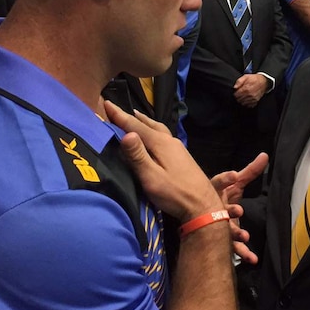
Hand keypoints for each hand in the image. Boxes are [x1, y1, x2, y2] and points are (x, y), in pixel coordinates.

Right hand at [105, 101, 221, 221]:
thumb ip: (138, 156)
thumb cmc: (175, 194)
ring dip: (144, 122)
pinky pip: (163, 136)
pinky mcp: (182, 156)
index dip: (119, 115)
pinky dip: (153, 131)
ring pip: (158, 128)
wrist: (203, 206)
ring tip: (135, 117)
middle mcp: (170, 140)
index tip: (106, 103)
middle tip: (118, 110)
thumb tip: (126, 133)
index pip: (135, 125)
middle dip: (131, 117)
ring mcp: (178, 148)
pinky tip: (153, 136)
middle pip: (148, 124)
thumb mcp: (151, 177)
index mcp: (160, 143)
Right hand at [210, 153, 268, 263]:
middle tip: (238, 210)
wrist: (204, 217)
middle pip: (219, 208)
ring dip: (235, 232)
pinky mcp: (223, 239)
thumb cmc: (222, 196)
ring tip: (245, 235)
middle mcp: (213, 207)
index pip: (218, 182)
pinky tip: (252, 258)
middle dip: (229, 210)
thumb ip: (250, 171)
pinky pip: (232, 246)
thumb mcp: (236, 183)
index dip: (225, 179)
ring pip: (224, 228)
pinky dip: (243, 252)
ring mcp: (216, 224)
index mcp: (215, 191)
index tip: (234, 175)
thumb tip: (265, 155)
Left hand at [234, 74, 267, 107]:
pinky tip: (247, 99)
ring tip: (243, 96)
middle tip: (240, 94)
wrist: (264, 81)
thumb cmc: (254, 79)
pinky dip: (247, 103)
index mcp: (246, 89)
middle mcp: (250, 95)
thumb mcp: (246, 77)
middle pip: (239, 100)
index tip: (236, 92)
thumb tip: (235, 87)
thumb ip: (239, 81)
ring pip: (243, 103)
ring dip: (242, 100)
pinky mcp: (256, 101)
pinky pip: (249, 105)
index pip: (236, 95)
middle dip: (238, 97)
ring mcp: (253, 99)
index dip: (235, 93)